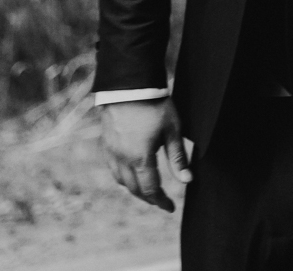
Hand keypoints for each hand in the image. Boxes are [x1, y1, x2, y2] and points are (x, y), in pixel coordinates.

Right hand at [98, 98, 192, 212]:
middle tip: (162, 201)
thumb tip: (187, 181)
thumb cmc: (155, 105)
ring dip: (135, 189)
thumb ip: (178, 158)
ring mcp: (111, 152)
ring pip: (121, 181)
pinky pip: (113, 169)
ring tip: (149, 190)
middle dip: (149, 198)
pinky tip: (133, 174)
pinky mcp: (106, 144)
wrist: (129, 85)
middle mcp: (122, 159)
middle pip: (134, 189)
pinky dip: (124, 177)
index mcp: (140, 158)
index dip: (161, 201)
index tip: (171, 208)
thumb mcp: (173, 130)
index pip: (151, 189)